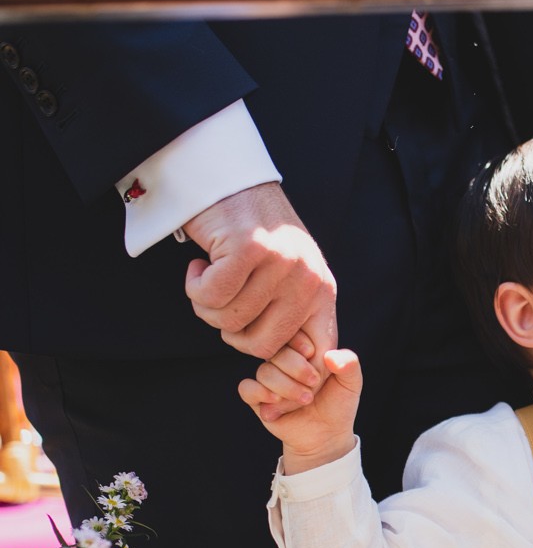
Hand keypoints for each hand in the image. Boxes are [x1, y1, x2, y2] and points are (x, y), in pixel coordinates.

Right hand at [183, 182, 336, 378]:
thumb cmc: (252, 233)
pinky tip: (198, 266)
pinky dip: (195, 287)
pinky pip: (210, 297)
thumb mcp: (286, 274)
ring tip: (209, 276)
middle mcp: (307, 278)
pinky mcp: (247, 250)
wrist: (228, 178)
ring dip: (207, 306)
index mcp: (323, 289)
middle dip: (232, 332)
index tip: (262, 368)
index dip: (290, 369)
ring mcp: (280, 263)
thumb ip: (291, 312)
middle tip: (221, 305)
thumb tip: (292, 367)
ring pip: (230, 320)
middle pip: (263, 345)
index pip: (319, 351)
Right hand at [239, 347, 361, 471]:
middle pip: (276, 353)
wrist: (326, 435)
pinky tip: (277, 402)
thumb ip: (349, 364)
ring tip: (305, 399)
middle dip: (296, 369)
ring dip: (285, 387)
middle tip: (314, 384)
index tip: (314, 356)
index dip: (300, 343)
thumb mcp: (351, 384)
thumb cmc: (338, 405)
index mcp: (300, 350)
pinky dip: (260, 393)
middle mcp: (281, 361)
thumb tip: (330, 355)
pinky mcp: (256, 398)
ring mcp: (267, 379)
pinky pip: (246, 388)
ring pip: (264, 372)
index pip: (290, 333)